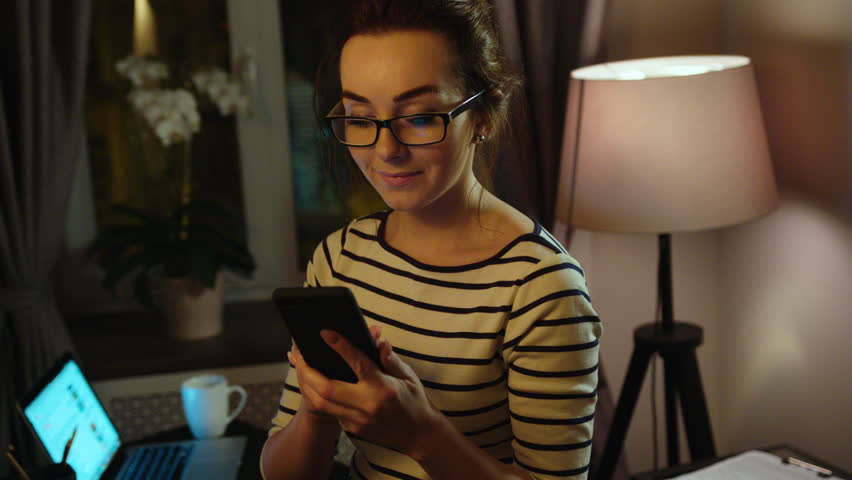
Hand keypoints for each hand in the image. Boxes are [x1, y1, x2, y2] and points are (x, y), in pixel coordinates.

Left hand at [289, 325, 438, 455]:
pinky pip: (329, 410)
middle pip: (327, 388)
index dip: (340, 346)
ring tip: (299, 365)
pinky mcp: (352, 428)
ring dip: (306, 383)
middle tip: (297, 353)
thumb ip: (391, 358)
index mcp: (383, 387)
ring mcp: (358, 420)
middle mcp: (368, 405)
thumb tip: (378, 340)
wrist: (419, 435)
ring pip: (321, 402)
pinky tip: (311, 382)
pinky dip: (317, 395)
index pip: (357, 363)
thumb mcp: (408, 375)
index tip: (325, 333)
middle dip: (307, 370)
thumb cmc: (414, 400)